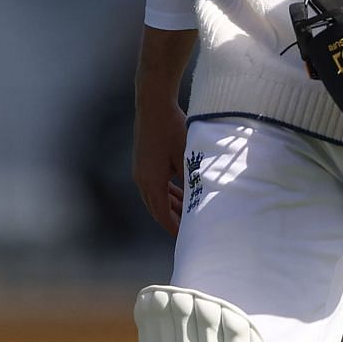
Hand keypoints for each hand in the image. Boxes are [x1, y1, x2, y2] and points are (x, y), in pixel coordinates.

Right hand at [132, 98, 188, 235]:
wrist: (153, 103)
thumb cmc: (172, 127)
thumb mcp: (187, 156)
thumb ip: (192, 179)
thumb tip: (201, 199)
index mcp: (151, 181)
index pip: (162, 214)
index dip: (175, 228)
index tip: (188, 238)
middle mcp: (141, 179)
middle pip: (157, 208)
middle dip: (173, 220)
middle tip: (191, 230)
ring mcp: (140, 170)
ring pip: (156, 197)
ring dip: (171, 205)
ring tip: (189, 213)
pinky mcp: (143, 161)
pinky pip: (154, 185)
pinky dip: (167, 192)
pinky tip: (180, 193)